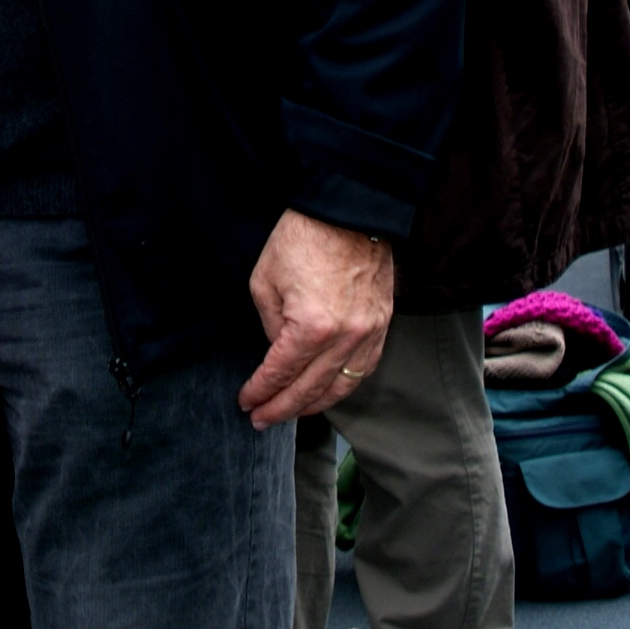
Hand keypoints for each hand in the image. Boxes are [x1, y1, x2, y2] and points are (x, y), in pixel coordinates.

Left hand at [238, 208, 394, 428]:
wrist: (346, 209)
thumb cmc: (302, 238)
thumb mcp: (265, 282)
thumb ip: (270, 326)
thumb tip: (278, 352)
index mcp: (311, 327)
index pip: (280, 373)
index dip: (260, 391)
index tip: (247, 402)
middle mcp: (344, 337)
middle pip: (310, 389)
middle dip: (282, 408)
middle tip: (262, 420)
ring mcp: (368, 332)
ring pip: (342, 386)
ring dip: (315, 404)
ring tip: (293, 412)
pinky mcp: (382, 323)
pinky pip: (365, 367)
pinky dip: (345, 384)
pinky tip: (328, 390)